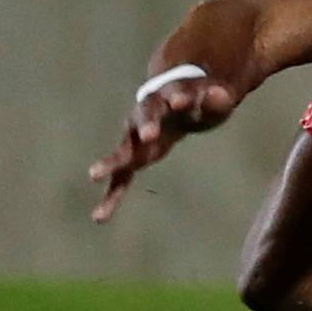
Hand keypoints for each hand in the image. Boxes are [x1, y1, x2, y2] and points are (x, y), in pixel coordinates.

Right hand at [87, 70, 239, 222]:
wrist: (176, 100)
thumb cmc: (197, 103)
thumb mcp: (214, 100)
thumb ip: (217, 100)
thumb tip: (216, 93)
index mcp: (171, 94)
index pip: (175, 93)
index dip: (178, 97)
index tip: (179, 101)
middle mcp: (147, 112)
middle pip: (144, 116)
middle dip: (147, 124)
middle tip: (149, 135)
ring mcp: (136, 135)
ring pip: (124, 147)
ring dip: (113, 161)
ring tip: (94, 174)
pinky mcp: (132, 156)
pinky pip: (120, 177)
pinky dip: (111, 196)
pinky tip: (100, 217)